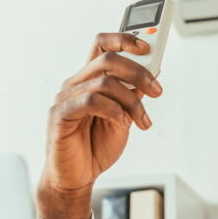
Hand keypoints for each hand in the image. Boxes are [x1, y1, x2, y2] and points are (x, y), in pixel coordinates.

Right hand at [36, 33, 162, 218]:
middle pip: (107, 59)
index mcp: (88, 80)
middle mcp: (75, 84)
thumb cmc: (95, 147)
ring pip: (104, 81)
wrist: (76, 178)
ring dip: (131, 101)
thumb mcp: (123, 118)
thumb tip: (152, 72)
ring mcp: (65, 98)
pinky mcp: (60, 115)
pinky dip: (114, 110)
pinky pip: (90, 101)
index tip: (149, 46)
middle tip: (157, 90)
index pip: (102, 45)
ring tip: (142, 121)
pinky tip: (122, 123)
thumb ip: (132, 95)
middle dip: (139, 71)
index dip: (124, 39)